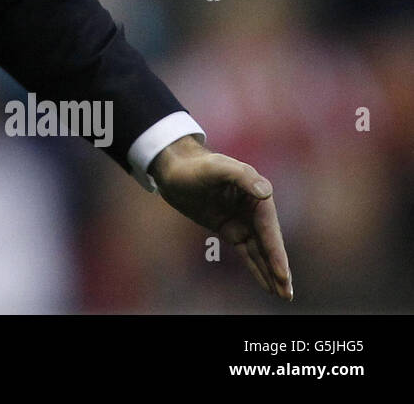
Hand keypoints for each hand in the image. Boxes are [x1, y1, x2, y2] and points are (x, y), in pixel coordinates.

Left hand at [150, 134, 292, 300]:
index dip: (276, 253)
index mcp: (258, 193)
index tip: (282, 274)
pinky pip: (247, 253)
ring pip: (260, 252)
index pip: (269, 228)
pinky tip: (267, 285)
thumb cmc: (195, 165)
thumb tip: (265, 192)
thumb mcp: (215, 167)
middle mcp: (255, 209)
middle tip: (287, 294)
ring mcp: (244, 221)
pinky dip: (257, 269)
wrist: (173, 170)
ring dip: (272, 273)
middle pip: (269, 244)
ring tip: (283, 296)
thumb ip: (241, 176)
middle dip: (279, 269)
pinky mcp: (231, 230)